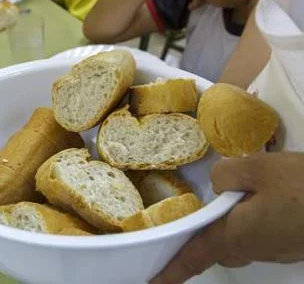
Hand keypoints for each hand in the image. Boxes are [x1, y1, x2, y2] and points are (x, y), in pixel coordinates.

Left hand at [150, 152, 303, 283]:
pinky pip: (261, 233)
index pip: (194, 256)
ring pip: (241, 238)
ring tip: (239, 193)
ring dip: (233, 222)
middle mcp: (254, 249)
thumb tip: (219, 186)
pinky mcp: (293, 243)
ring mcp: (277, 249)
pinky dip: (253, 218)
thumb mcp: (259, 167)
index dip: (171, 271)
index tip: (151, 283)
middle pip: (218, 246)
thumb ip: (227, 175)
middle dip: (205, 234)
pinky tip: (266, 195)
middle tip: (196, 212)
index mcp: (237, 235)